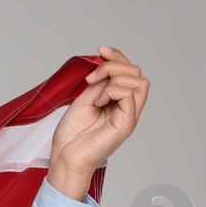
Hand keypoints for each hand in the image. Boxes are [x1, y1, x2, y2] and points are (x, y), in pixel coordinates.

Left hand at [47, 46, 148, 196]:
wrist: (66, 157)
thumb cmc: (72, 135)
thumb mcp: (84, 100)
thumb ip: (98, 84)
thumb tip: (105, 66)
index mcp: (117, 100)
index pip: (128, 71)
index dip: (116, 56)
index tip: (100, 49)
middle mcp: (127, 106)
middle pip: (136, 72)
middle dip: (113, 65)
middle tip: (92, 77)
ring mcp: (129, 115)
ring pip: (140, 81)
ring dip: (114, 78)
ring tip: (95, 92)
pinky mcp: (127, 123)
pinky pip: (131, 95)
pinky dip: (114, 91)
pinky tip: (99, 101)